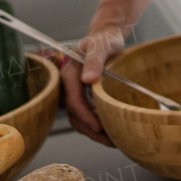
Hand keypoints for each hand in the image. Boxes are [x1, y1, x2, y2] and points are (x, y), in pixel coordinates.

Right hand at [61, 22, 127, 145]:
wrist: (106, 38)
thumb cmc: (104, 40)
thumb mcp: (102, 46)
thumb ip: (95, 60)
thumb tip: (88, 79)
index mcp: (69, 74)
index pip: (74, 101)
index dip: (86, 116)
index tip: (99, 127)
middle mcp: (68, 86)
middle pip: (75, 114)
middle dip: (91, 130)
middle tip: (110, 140)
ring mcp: (74, 93)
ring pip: (79, 118)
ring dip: (94, 132)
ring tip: (113, 141)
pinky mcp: (82, 97)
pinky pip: (86, 115)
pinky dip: (96, 125)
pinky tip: (110, 132)